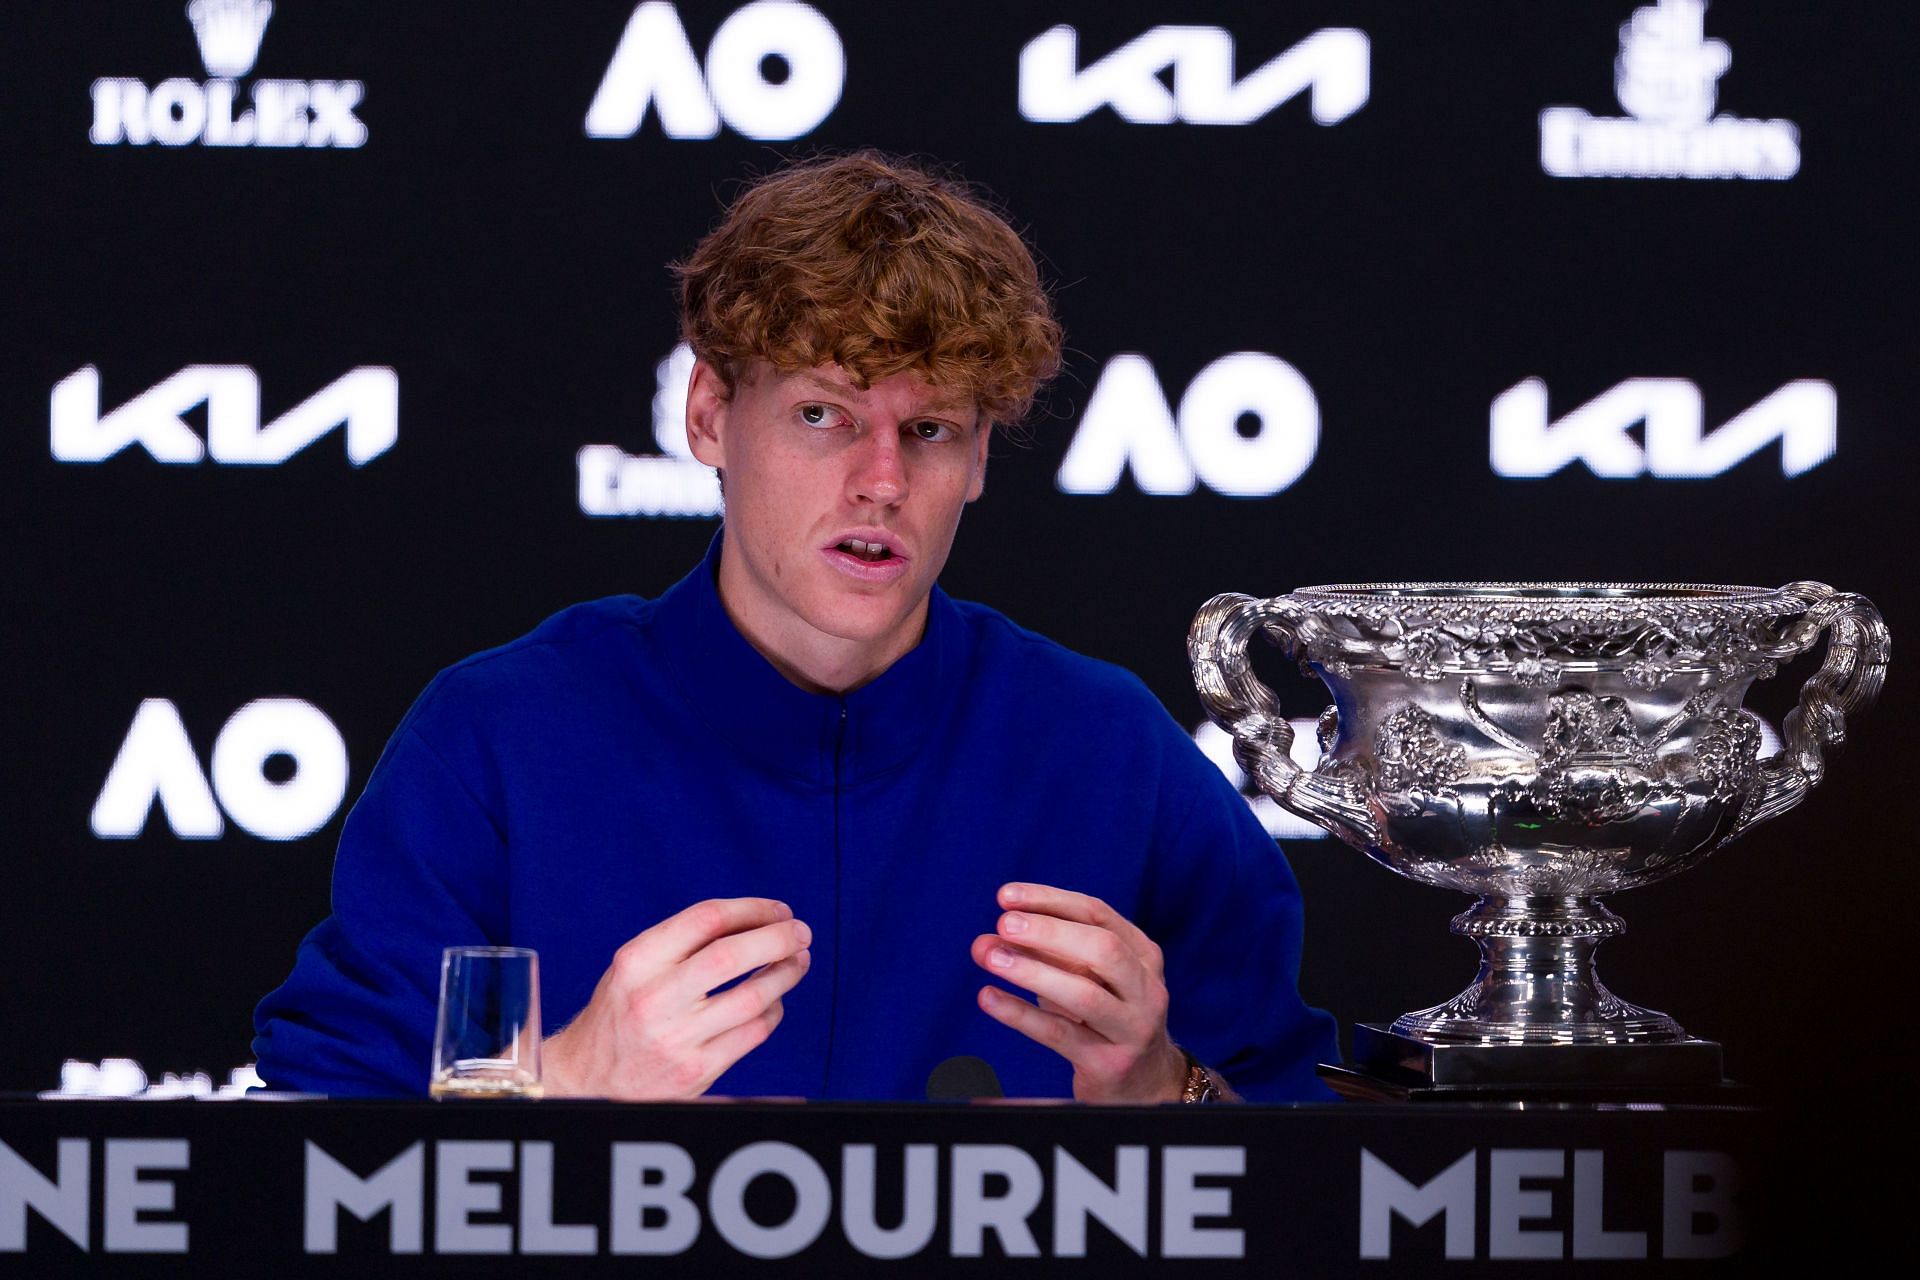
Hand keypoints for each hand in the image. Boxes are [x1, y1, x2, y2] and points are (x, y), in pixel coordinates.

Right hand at [543, 897, 810, 1098]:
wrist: (590, 1080)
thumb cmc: (622, 1013)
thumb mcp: (635, 967)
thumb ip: (684, 943)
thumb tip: (756, 919)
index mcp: (637, 962)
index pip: (707, 919)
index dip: (753, 909)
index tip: (778, 910)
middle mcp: (654, 999)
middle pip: (733, 955)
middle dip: (778, 938)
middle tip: (801, 932)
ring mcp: (677, 1038)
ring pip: (753, 997)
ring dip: (786, 973)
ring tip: (797, 961)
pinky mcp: (697, 1070)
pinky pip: (753, 1033)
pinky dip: (772, 1011)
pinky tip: (773, 1001)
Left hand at [970, 882, 1187, 1102]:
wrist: (1142, 1081)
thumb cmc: (1104, 1017)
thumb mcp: (1086, 978)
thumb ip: (1043, 954)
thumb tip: (987, 940)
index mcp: (1141, 954)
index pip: (1096, 913)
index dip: (1050, 900)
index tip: (1006, 896)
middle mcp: (1145, 988)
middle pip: (1102, 948)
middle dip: (1050, 932)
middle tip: (1005, 924)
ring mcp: (1132, 1028)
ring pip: (1084, 994)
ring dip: (1033, 972)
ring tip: (991, 957)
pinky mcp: (1109, 1064)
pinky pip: (1060, 1034)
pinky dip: (1021, 1014)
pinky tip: (989, 998)